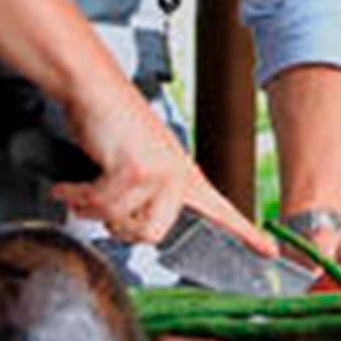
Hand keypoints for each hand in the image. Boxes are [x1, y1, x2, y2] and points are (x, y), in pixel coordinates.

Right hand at [56, 90, 273, 254]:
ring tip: (84, 186)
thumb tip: (133, 228)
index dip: (246, 233)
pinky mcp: (134, 170)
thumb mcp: (138, 162)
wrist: (92, 88)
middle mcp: (177, 174)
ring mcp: (159, 172)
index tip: (269, 251)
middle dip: (117, 226)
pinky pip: (101, 206)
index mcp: (183, 175)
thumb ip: (147, 195)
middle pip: (151, 235)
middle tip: (100, 204)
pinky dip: (78, 198)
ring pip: (122, 223)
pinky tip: (70, 184)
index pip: (221, 210)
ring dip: (92, 208)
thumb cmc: (110, 124)